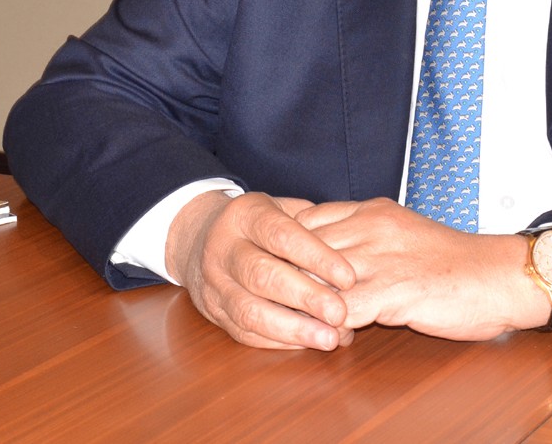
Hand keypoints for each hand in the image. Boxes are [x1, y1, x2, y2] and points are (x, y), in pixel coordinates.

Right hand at [165, 190, 356, 350]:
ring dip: (293, 329)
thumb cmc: (259, 223)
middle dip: (305, 297)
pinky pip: (245, 333)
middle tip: (340, 313)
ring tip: (329, 338)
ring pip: (249, 311)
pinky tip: (307, 343)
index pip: (280, 234)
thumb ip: (313, 224)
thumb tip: (353, 250)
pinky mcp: (214, 314)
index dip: (315, 256)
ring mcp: (214, 284)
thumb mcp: (281, 208)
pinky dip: (279, 341)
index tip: (348, 276)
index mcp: (244, 214)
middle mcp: (223, 248)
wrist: (199, 237)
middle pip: (262, 275)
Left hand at [295, 198, 551, 339]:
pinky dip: (332, 327)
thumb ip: (364, 234)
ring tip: (300, 323)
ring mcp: (381, 258)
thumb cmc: (449, 260)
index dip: (288, 247)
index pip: (306, 219)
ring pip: (318, 280)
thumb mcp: (401, 230)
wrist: (495, 274)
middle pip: (304, 249)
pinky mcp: (393, 290)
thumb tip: (325, 252)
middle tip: (280, 302)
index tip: (282, 267)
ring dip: (306, 306)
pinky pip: (344, 311)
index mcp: (372, 210)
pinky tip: (334, 337)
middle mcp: (371, 227)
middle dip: (289, 278)